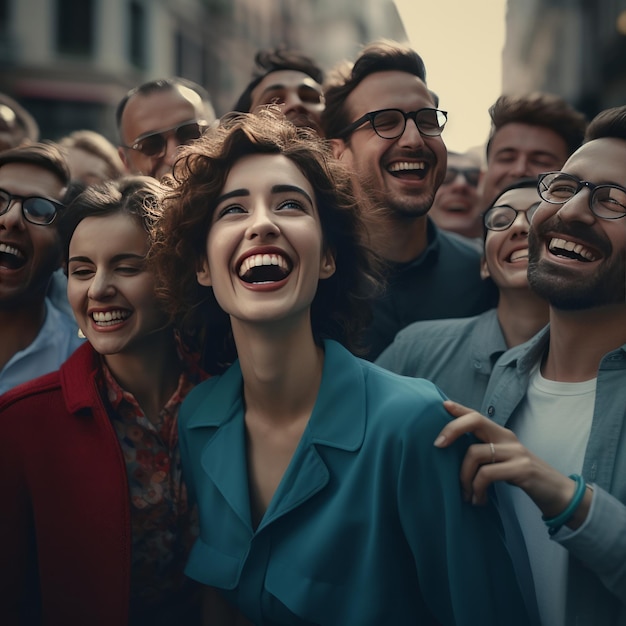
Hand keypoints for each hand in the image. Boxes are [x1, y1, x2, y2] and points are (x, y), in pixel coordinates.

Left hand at [434, 400, 582, 520]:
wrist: (559, 495)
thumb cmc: (524, 478)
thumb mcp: (503, 462)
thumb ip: (484, 455)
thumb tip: (453, 457)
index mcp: (501, 435)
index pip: (477, 415)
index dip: (459, 409)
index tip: (442, 405)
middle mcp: (508, 438)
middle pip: (475, 421)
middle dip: (452, 429)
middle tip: (437, 446)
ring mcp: (516, 452)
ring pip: (475, 453)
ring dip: (464, 477)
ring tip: (466, 495)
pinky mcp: (521, 469)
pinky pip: (487, 474)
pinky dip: (477, 489)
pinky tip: (478, 501)